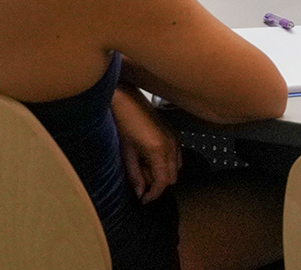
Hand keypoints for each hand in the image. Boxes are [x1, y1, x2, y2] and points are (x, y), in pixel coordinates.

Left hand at [112, 88, 179, 203]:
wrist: (127, 101)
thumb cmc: (123, 124)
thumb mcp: (126, 153)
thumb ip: (135, 175)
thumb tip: (140, 192)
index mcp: (158, 151)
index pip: (163, 182)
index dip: (153, 194)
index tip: (143, 200)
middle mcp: (172, 146)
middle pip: (173, 177)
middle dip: (158, 184)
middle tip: (140, 183)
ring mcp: (175, 139)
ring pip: (176, 167)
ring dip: (162, 173)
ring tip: (143, 169)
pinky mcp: (174, 134)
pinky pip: (176, 156)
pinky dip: (166, 163)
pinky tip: (149, 158)